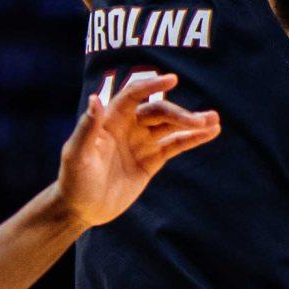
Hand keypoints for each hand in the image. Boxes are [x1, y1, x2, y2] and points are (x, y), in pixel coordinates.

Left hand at [56, 71, 219, 227]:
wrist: (81, 209)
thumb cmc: (73, 180)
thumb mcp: (77, 155)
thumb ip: (87, 128)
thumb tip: (95, 98)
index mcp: (109, 120)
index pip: (133, 95)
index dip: (151, 85)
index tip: (171, 79)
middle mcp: (127, 127)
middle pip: (158, 112)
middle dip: (179, 114)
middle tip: (201, 120)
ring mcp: (141, 143)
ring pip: (170, 126)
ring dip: (192, 122)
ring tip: (214, 120)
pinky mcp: (151, 160)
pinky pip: (175, 145)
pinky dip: (192, 139)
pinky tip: (210, 132)